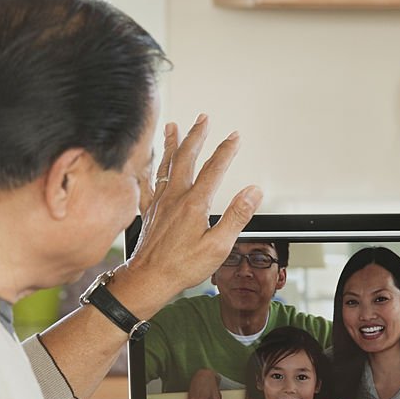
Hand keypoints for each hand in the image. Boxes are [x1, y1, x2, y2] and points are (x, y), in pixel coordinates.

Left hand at [112, 114, 262, 317]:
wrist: (148, 279)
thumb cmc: (182, 267)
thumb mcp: (219, 245)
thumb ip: (237, 215)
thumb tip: (253, 192)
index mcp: (194, 203)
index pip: (214, 169)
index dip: (226, 151)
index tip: (235, 137)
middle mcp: (175, 197)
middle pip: (186, 158)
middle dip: (196, 136)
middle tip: (203, 119)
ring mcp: (160, 203)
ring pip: (165, 165)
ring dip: (171, 143)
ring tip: (173, 126)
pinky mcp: (149, 212)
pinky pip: (147, 182)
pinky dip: (148, 168)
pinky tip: (146, 162)